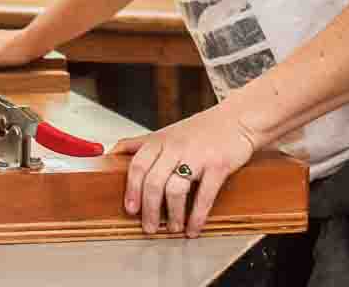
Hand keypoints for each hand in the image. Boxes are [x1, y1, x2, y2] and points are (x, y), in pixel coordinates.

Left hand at [110, 104, 257, 237]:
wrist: (237, 119)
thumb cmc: (201, 129)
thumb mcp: (166, 132)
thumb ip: (140, 144)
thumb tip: (111, 153)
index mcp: (160, 140)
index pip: (138, 165)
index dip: (132, 189)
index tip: (130, 209)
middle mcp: (176, 146)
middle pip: (154, 181)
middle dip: (150, 209)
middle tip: (150, 227)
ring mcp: (197, 155)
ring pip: (176, 189)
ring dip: (173, 215)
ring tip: (173, 229)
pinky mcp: (218, 165)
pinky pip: (205, 195)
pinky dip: (197, 216)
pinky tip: (194, 227)